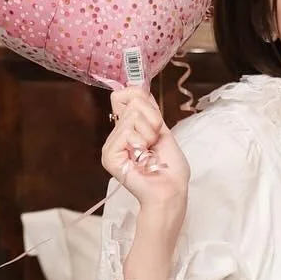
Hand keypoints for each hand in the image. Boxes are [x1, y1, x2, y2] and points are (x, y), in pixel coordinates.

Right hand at [101, 87, 189, 212]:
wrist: (171, 191)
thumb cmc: (170, 168)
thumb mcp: (163, 131)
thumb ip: (149, 111)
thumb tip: (138, 88)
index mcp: (127, 129)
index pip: (125, 96)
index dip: (144, 101)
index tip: (157, 122)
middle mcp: (116, 135)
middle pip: (132, 102)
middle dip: (153, 120)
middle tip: (156, 142)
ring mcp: (111, 145)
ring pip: (133, 116)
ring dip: (150, 133)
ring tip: (150, 152)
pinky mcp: (109, 155)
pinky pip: (127, 131)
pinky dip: (142, 142)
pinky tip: (143, 158)